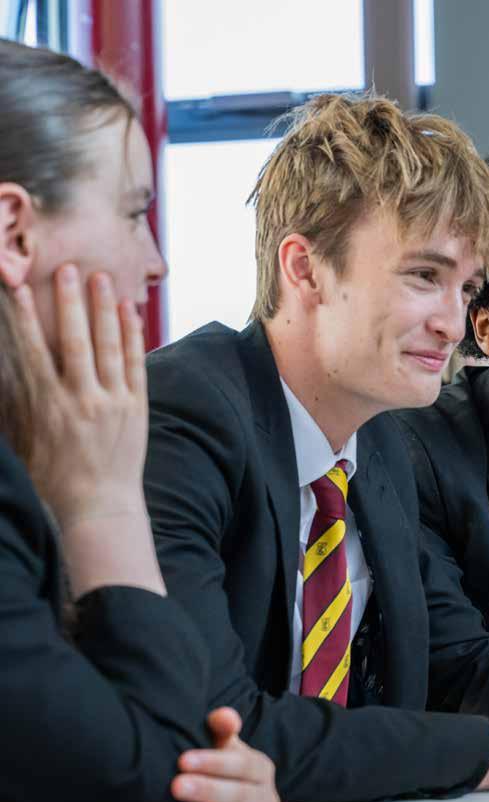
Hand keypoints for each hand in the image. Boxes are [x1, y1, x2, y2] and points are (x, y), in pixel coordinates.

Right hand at [16, 265, 146, 526]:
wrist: (99, 508)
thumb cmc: (54, 478)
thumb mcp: (25, 441)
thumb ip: (17, 404)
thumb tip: (7, 367)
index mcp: (48, 407)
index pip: (34, 351)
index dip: (26, 317)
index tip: (20, 287)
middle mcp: (80, 400)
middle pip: (75, 341)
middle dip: (70, 302)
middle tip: (66, 267)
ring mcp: (112, 403)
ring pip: (108, 347)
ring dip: (103, 309)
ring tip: (100, 277)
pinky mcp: (137, 408)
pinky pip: (135, 364)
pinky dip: (132, 336)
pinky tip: (129, 311)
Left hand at [172, 708, 278, 801]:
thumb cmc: (223, 770)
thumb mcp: (224, 746)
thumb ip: (222, 729)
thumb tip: (224, 716)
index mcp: (261, 770)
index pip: (244, 765)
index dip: (215, 762)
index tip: (183, 760)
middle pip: (244, 798)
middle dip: (209, 791)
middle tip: (176, 786)